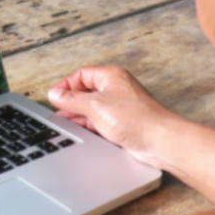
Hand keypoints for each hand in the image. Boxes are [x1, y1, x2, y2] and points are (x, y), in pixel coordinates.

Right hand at [47, 67, 180, 166]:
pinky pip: (101, 121)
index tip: (55, 97)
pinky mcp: (124, 123)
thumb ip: (72, 100)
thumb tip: (56, 94)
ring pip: (93, 108)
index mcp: (112, 76)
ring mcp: (121, 107)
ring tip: (66, 123)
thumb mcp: (95, 106)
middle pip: (87, 91)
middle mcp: (117, 89)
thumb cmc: (135, 118)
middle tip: (59, 111)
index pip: (82, 75)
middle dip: (71, 101)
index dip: (66, 85)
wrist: (159, 140)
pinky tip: (82, 131)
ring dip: (80, 115)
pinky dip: (90, 125)